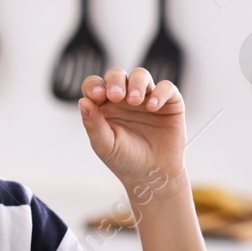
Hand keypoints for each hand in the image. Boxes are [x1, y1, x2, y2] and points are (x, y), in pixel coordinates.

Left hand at [78, 68, 186, 200]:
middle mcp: (124, 99)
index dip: (94, 86)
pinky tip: (152, 106)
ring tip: (135, 100)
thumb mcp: (104, 145)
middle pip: (117, 75)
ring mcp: (146, 98)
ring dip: (136, 83)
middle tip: (116, 96)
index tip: (96, 95)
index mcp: (104, 106)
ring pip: (141, 76)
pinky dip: (160, 92)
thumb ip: (93, 124)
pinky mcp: (169, 102)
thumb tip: (82, 102)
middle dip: (115, 81)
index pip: (95, 86)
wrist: (153, 175)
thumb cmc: (125, 160)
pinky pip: (166, 87)